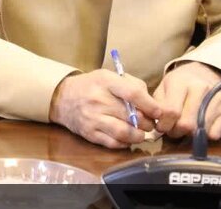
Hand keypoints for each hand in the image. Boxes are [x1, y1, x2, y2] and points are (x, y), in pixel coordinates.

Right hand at [49, 69, 169, 148]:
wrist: (62, 97)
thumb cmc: (91, 85)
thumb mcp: (109, 76)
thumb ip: (132, 85)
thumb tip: (151, 103)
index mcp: (105, 82)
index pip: (133, 94)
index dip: (150, 105)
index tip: (158, 112)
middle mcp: (98, 99)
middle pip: (132, 116)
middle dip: (147, 123)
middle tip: (149, 123)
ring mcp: (93, 118)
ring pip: (124, 133)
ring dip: (138, 136)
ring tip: (140, 132)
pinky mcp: (90, 133)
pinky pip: (114, 143)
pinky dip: (125, 143)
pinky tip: (126, 137)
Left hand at [153, 62, 220, 139]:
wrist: (202, 73)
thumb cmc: (178, 84)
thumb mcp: (163, 88)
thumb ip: (157, 106)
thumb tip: (156, 125)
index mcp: (180, 82)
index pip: (172, 111)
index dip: (164, 124)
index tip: (160, 127)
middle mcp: (201, 88)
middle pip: (187, 124)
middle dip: (176, 131)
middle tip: (172, 129)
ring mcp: (217, 98)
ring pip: (201, 130)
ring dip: (189, 134)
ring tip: (184, 126)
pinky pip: (215, 134)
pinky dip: (205, 134)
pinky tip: (199, 125)